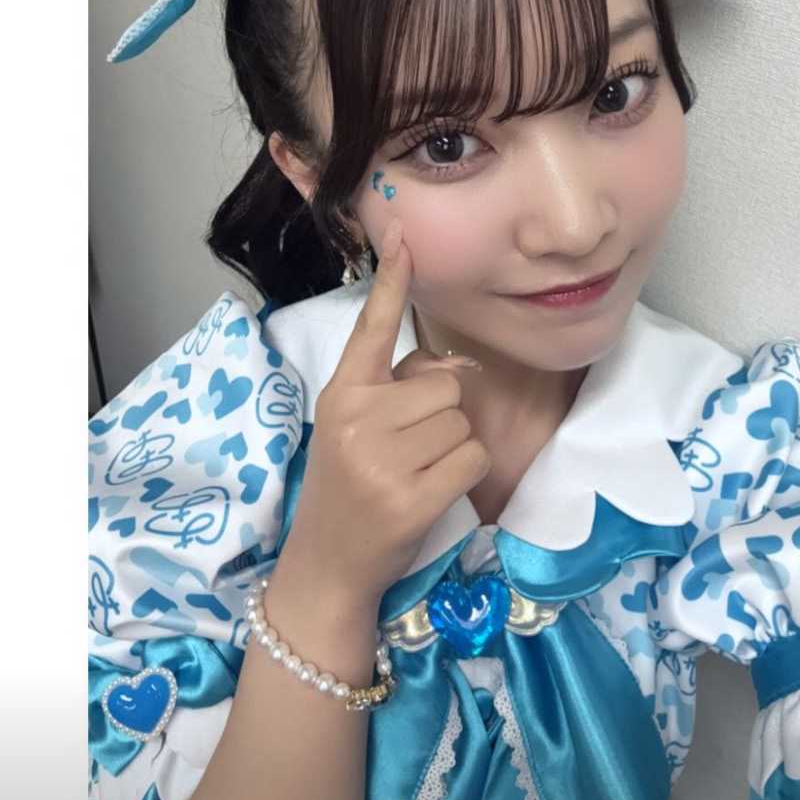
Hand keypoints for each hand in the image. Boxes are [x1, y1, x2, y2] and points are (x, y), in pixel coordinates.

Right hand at [275, 220, 489, 616]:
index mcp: (342, 392)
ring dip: (451, 447)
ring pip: (461, 421)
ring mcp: (381, 461)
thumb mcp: (358, 427)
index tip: (404, 236)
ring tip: (412, 473)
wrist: (328, 563)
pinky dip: (464, 475)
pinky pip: (472, 458)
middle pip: (444, 385)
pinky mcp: (410, 498)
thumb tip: (458, 368)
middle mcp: (357, 419)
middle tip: (405, 451)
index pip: (372, 328)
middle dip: (439, 415)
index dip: (391, 282)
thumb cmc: (350, 485)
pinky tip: (431, 493)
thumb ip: (399, 387)